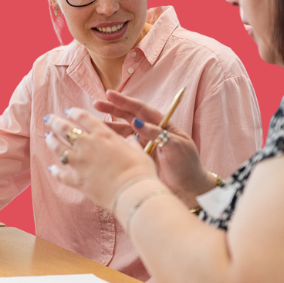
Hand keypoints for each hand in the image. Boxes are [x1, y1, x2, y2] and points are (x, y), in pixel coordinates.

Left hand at [44, 109, 157, 209]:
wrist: (132, 192)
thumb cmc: (139, 170)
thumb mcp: (138, 151)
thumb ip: (130, 143)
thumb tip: (131, 139)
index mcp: (103, 135)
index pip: (83, 117)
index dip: (74, 112)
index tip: (69, 111)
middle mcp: (88, 145)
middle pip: (65, 129)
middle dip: (55, 122)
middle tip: (49, 118)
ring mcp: (80, 163)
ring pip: (59, 148)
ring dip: (51, 141)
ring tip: (47, 137)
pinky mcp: (77, 181)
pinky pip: (61, 174)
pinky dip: (55, 171)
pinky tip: (52, 168)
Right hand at [94, 91, 215, 206]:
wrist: (190, 188)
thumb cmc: (187, 165)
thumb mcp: (176, 147)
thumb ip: (157, 134)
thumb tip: (137, 122)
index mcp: (162, 125)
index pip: (141, 109)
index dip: (125, 102)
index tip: (110, 94)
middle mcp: (151, 132)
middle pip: (129, 117)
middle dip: (113, 109)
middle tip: (96, 104)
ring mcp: (144, 144)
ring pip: (123, 131)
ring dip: (109, 126)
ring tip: (92, 123)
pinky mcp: (139, 157)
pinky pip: (124, 146)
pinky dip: (113, 142)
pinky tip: (101, 140)